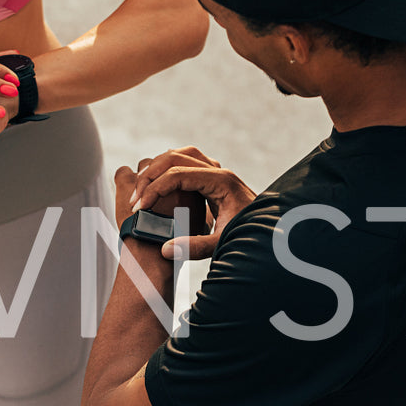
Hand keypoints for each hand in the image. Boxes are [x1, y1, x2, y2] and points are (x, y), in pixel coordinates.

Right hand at [126, 147, 256, 259]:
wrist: (272, 232)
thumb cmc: (250, 236)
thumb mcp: (223, 244)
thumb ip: (196, 247)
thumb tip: (165, 249)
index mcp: (221, 182)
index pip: (178, 174)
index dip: (155, 190)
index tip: (139, 208)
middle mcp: (219, 171)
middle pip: (174, 157)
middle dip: (150, 177)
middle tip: (134, 200)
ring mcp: (216, 171)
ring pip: (178, 156)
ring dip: (157, 170)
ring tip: (141, 192)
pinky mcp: (213, 178)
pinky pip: (184, 164)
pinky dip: (166, 172)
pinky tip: (156, 190)